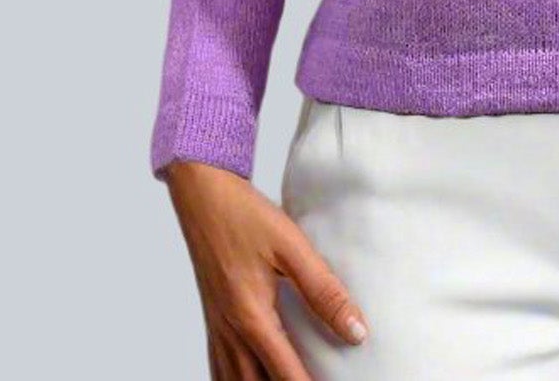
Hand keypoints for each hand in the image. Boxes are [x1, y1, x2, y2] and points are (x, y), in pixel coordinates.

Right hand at [162, 159, 369, 379]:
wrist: (202, 195)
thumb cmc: (245, 216)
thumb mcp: (291, 247)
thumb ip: (324, 290)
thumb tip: (356, 331)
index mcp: (252, 318)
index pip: (286, 376)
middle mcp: (231, 333)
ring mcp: (218, 330)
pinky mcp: (213, 321)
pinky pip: (220, 370)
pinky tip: (252, 379)